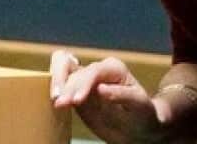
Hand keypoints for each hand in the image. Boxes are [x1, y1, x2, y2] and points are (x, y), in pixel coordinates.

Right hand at [50, 50, 165, 143]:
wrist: (138, 129)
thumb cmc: (143, 115)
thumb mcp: (139, 106)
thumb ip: (122, 95)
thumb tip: (101, 89)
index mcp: (112, 69)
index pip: (92, 71)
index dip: (82, 84)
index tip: (76, 102)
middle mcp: (96, 70)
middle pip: (72, 67)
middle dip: (64, 82)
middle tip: (60, 102)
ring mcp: (83, 80)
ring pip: (62, 68)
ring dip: (56, 82)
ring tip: (55, 101)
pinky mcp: (74, 91)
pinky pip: (59, 83)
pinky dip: (53, 88)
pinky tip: (54, 101)